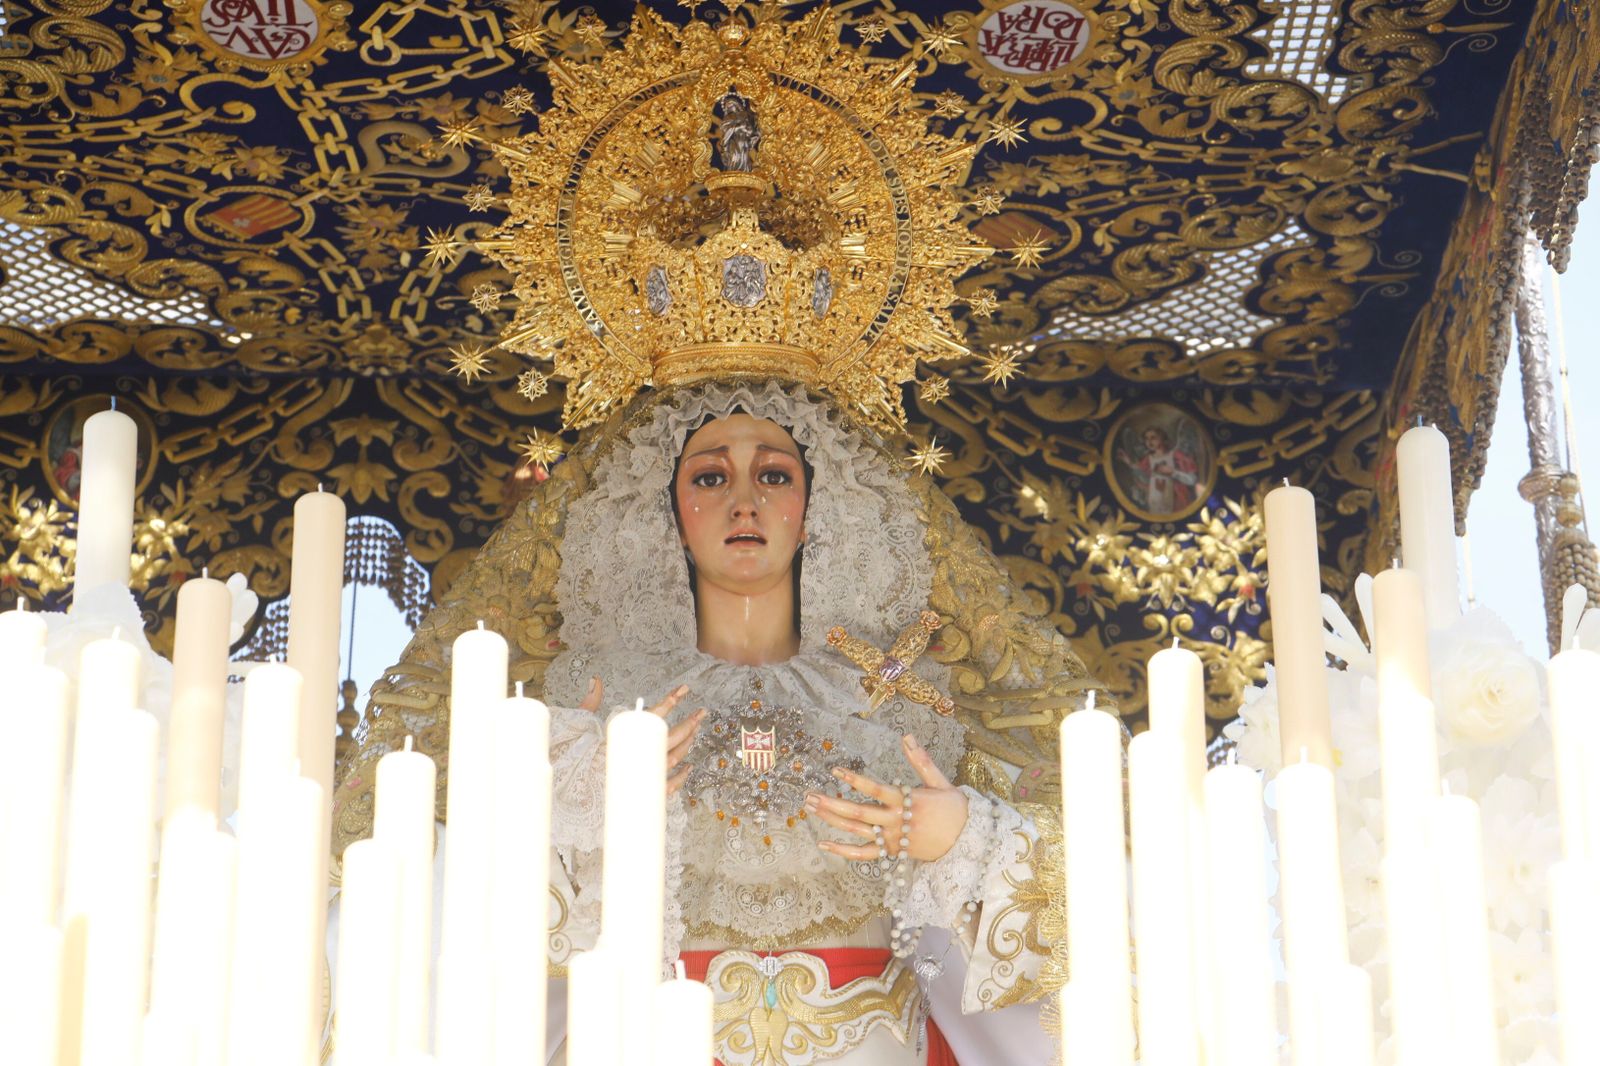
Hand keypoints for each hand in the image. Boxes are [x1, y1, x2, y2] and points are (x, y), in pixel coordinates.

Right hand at [580, 677, 704, 795]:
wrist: (569, 792)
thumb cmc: (574, 757)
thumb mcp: (580, 725)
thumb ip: (591, 702)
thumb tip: (597, 680)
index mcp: (624, 737)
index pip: (653, 715)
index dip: (670, 700)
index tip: (684, 689)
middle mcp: (637, 756)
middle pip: (671, 737)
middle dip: (688, 723)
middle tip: (700, 713)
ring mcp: (642, 775)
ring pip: (673, 758)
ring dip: (687, 744)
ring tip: (695, 732)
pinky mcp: (643, 793)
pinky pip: (668, 785)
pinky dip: (681, 777)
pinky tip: (688, 767)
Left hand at [805, 734, 967, 861]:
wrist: (967, 842)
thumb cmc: (954, 809)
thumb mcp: (940, 781)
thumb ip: (921, 760)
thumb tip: (907, 736)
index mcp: (907, 800)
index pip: (875, 790)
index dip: (854, 780)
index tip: (835, 770)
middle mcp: (896, 821)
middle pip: (859, 813)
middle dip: (832, 803)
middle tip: (809, 795)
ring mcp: (892, 839)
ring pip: (857, 831)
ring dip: (831, 820)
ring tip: (810, 809)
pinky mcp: (892, 852)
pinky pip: (863, 855)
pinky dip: (843, 851)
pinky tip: (823, 844)